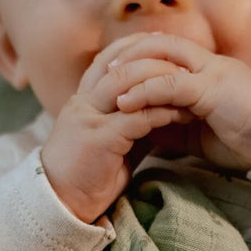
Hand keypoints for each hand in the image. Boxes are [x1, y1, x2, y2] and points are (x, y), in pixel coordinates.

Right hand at [41, 34, 196, 222]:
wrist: (61, 205)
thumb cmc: (87, 177)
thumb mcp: (111, 143)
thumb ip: (130, 125)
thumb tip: (160, 114)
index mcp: (83, 100)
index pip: (109, 60)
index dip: (136, 47)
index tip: (165, 45)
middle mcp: (83, 102)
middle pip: (120, 64)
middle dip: (155, 59)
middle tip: (187, 64)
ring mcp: (89, 119)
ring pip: (127, 84)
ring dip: (161, 82)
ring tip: (189, 86)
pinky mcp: (99, 139)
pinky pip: (135, 117)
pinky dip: (160, 113)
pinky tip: (180, 115)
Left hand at [105, 33, 250, 171]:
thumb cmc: (245, 140)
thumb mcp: (199, 132)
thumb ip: (174, 124)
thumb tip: (144, 128)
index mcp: (205, 71)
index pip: (163, 53)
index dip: (134, 61)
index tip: (108, 76)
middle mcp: (206, 64)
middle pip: (157, 45)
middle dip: (125, 56)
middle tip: (98, 73)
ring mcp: (210, 72)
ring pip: (160, 59)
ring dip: (129, 72)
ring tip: (104, 86)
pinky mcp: (212, 88)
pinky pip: (170, 84)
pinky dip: (144, 91)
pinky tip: (123, 104)